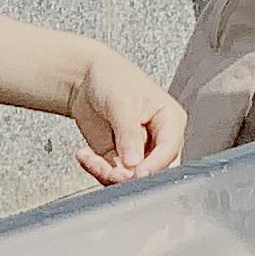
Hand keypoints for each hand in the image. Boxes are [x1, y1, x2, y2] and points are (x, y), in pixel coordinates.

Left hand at [64, 45, 183, 183]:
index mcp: (170, 119)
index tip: (137, 172)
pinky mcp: (119, 158)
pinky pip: (111, 175)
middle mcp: (158, 138)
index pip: (169, 149)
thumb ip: (129, 133)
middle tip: (113, 171)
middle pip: (156, 170)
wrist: (84, 78)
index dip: (154, 165)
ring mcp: (138, 151)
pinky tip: (85, 156)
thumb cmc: (112, 77)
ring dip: (110, 174)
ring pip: (132, 178)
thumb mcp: (122, 102)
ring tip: (92, 159)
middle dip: (133, 175)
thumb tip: (135, 161)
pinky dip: (96, 170)